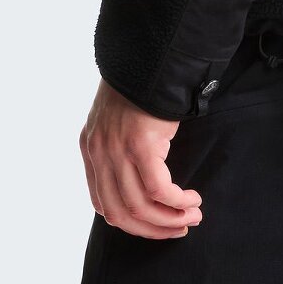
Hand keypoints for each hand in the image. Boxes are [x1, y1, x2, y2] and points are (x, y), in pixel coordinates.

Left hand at [80, 77, 204, 239]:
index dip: (131, 221)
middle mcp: (99, 153)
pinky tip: (191, 198)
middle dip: (152, 228)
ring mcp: (118, 150)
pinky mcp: (140, 145)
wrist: (150, 56)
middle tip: (179, 228)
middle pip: (120, 213)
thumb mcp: (118, 119)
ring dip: (169, 218)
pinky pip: (159, 188)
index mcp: (91, 148)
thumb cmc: (141, 84)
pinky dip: (176, 200)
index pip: (103, 203)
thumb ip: (120, 148)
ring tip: (191, 215)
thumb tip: (142, 181)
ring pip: (140, 205)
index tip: (155, 224)